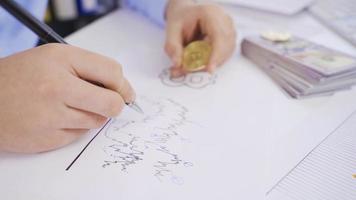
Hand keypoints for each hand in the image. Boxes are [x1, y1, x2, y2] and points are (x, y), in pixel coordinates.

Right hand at [0, 44, 134, 152]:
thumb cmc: (21, 76)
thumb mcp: (54, 58)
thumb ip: (88, 68)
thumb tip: (121, 89)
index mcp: (61, 60)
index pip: (112, 72)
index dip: (124, 85)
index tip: (126, 93)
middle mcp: (57, 87)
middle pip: (112, 103)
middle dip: (116, 105)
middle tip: (110, 104)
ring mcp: (51, 116)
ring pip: (97, 121)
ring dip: (92, 115)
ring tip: (69, 106)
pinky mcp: (47, 139)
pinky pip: (79, 135)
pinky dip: (74, 128)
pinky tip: (55, 119)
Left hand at [165, 0, 236, 76]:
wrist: (186, 14)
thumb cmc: (180, 20)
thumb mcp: (171, 31)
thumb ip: (173, 47)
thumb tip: (178, 64)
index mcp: (210, 14)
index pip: (219, 36)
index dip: (216, 54)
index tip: (210, 70)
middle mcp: (224, 20)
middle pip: (226, 46)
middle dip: (211, 62)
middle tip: (193, 71)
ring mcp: (229, 29)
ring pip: (227, 52)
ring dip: (212, 63)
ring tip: (193, 67)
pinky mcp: (229, 38)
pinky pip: (225, 54)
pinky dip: (214, 61)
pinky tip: (202, 62)